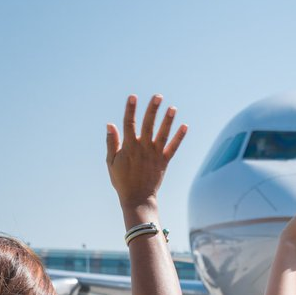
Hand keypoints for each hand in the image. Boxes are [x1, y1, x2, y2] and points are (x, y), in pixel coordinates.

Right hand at [106, 94, 186, 211]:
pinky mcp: (164, 162)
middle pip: (148, 125)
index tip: (133, 96)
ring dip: (168, 120)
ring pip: (163, 134)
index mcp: (129, 147)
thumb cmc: (122, 180)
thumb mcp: (111, 162)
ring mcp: (155, 155)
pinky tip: (185, 126)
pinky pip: (173, 148)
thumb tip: (110, 124)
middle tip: (158, 96)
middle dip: (153, 110)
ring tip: (173, 108)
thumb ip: (112, 142)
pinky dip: (179, 138)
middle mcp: (143, 149)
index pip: (129, 124)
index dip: (130, 109)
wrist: (138, 198)